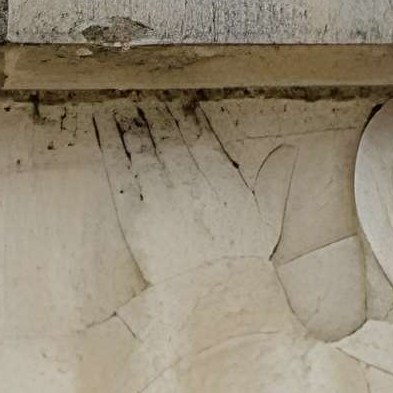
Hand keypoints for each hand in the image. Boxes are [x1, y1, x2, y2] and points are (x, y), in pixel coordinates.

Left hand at [91, 101, 279, 287]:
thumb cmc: (241, 262)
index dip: (188, 113)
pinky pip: (120, 170)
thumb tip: (288, 150)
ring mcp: (160, 196)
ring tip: (122, 104)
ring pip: (142, 146)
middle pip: (169, 136)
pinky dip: (110, 144)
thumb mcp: (268, 218)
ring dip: (130, 121)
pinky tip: (103, 124)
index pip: (200, 135)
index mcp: (219, 178)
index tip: (180, 99)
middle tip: (146, 95)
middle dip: (157, 113)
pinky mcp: (135, 214)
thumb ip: (276, 180)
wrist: (212, 297)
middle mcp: (190, 181)